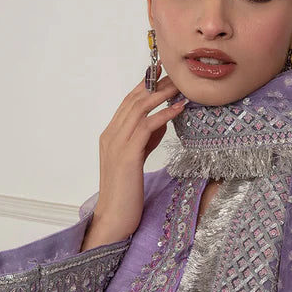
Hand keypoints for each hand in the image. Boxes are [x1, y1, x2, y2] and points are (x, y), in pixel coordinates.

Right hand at [82, 68, 186, 248]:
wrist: (114, 218)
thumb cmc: (127, 193)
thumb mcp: (136, 159)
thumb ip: (145, 138)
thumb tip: (163, 119)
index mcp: (110, 135)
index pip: (129, 102)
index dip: (146, 85)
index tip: (164, 73)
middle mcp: (110, 135)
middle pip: (134, 100)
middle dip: (155, 84)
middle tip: (177, 74)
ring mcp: (116, 144)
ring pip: (139, 109)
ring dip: (162, 95)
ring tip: (181, 87)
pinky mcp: (126, 156)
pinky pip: (146, 127)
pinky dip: (163, 115)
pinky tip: (178, 109)